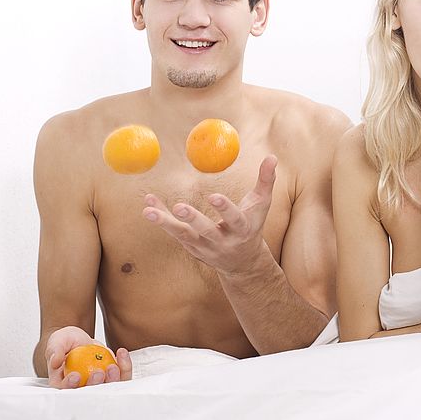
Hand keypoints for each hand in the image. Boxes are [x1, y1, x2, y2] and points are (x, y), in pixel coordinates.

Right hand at [45, 326, 131, 388]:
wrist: (80, 339)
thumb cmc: (65, 342)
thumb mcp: (57, 342)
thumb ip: (55, 350)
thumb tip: (55, 360)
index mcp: (63, 383)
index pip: (65, 390)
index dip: (70, 386)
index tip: (75, 376)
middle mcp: (81, 387)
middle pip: (89, 393)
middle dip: (95, 385)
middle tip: (98, 372)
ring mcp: (98, 383)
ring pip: (108, 388)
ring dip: (113, 380)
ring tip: (113, 366)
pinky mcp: (111, 375)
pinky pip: (121, 375)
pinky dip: (124, 366)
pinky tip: (121, 352)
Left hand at [143, 155, 276, 275]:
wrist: (243, 263)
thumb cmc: (252, 226)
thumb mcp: (261, 206)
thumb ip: (266, 181)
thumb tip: (272, 156)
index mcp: (242, 230)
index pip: (234, 220)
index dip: (224, 209)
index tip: (213, 196)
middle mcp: (223, 242)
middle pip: (206, 231)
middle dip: (193, 219)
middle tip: (179, 207)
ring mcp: (205, 248)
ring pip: (183, 236)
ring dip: (165, 223)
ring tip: (148, 211)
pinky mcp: (191, 249)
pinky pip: (174, 232)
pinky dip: (161, 218)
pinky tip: (148, 203)